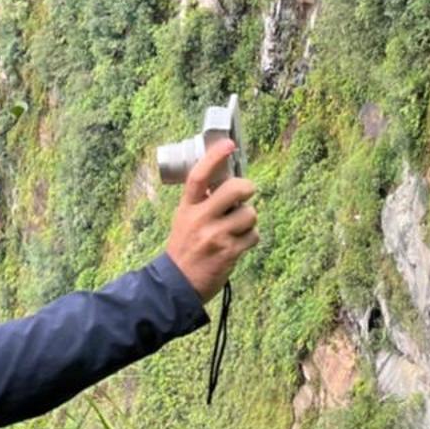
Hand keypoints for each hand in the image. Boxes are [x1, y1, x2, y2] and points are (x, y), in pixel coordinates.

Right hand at [164, 140, 258, 302]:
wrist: (176, 284)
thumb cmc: (184, 248)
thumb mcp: (184, 219)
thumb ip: (202, 202)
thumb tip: (231, 184)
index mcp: (187, 208)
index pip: (199, 176)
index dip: (214, 157)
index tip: (229, 144)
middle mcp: (200, 219)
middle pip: (234, 189)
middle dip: (247, 187)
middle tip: (247, 192)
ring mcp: (215, 236)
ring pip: (249, 214)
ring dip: (249, 220)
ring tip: (238, 228)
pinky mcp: (229, 252)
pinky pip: (253, 235)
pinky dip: (251, 238)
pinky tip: (239, 244)